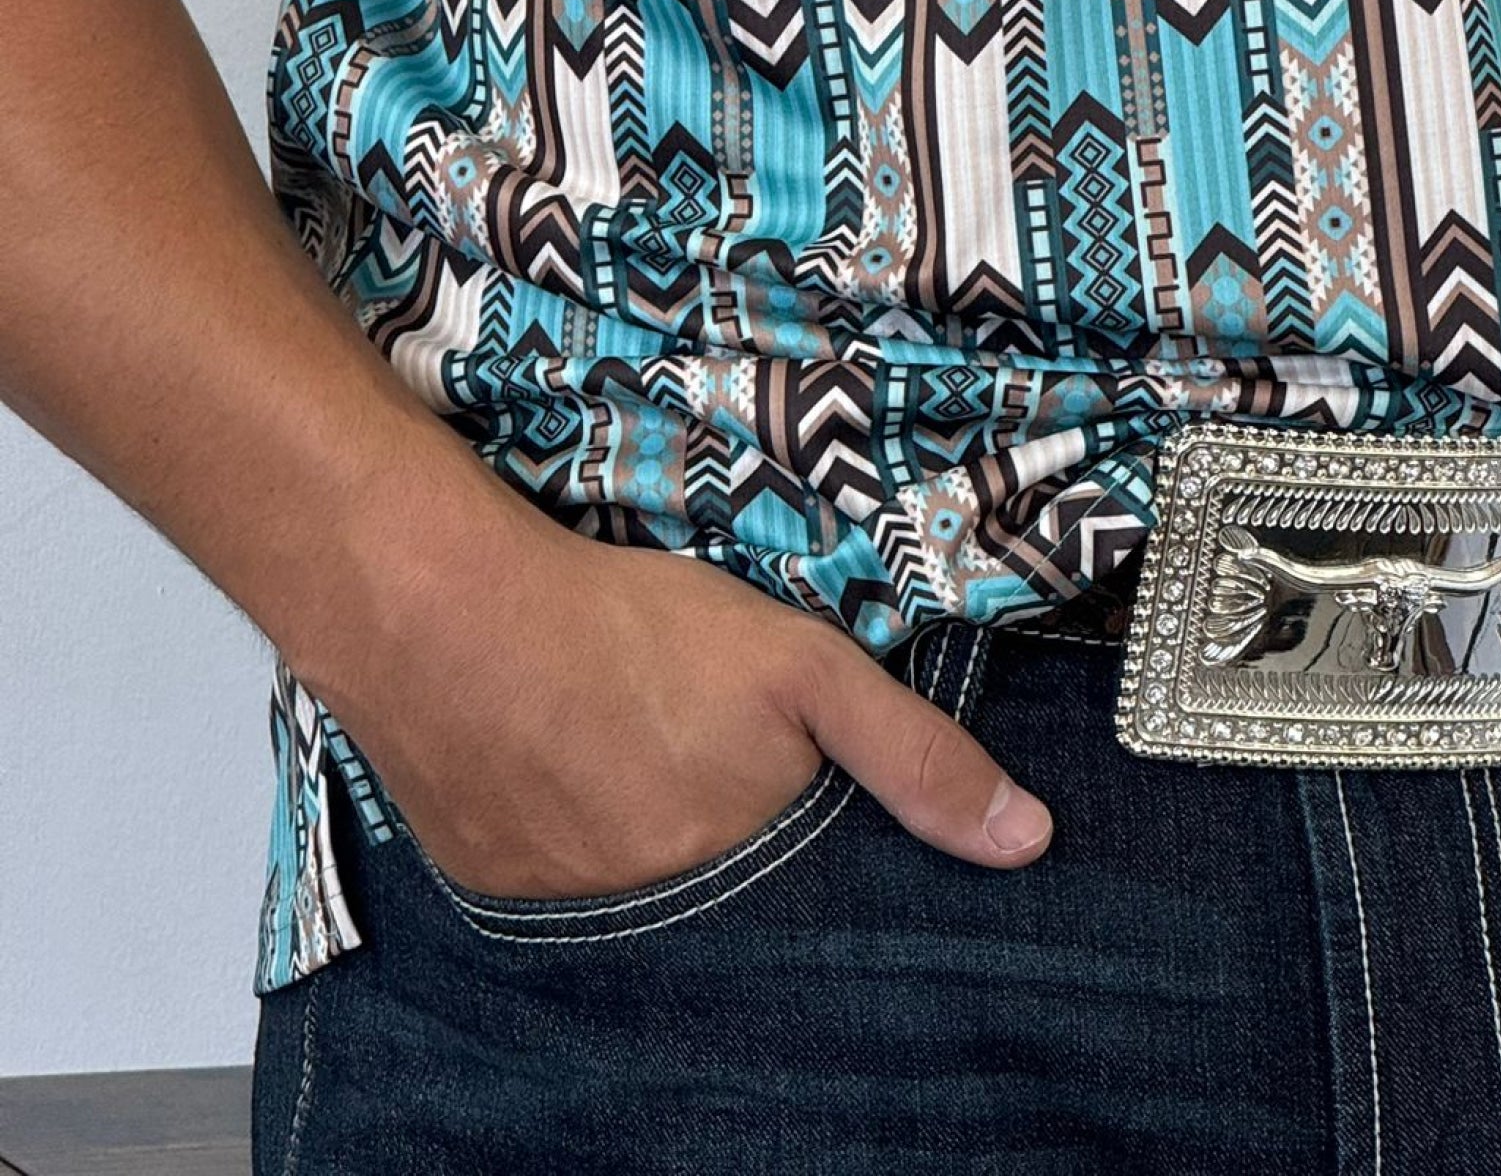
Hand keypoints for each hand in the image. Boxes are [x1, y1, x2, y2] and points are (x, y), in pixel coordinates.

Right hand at [322, 498, 1051, 899]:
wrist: (442, 613)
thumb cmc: (629, 628)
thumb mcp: (801, 666)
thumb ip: (912, 753)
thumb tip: (1028, 842)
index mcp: (737, 872)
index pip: (805, 898)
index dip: (806, 839)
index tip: (790, 789)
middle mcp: (654, 918)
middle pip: (722, 885)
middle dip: (729, 830)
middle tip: (688, 740)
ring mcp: (562, 909)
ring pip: (637, 876)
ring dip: (644, 823)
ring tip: (625, 736)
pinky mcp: (490, 881)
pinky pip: (556, 869)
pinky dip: (569, 820)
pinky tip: (563, 752)